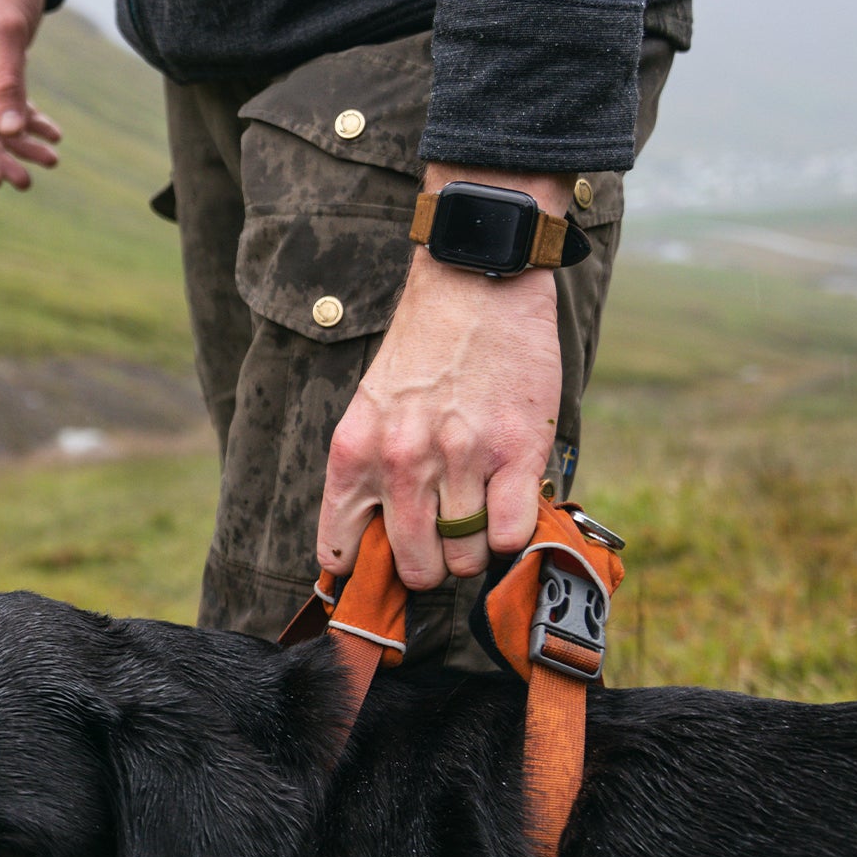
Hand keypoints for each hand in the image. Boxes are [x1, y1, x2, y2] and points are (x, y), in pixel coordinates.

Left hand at [318, 164, 571, 589]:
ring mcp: (461, 458)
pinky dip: (513, 535)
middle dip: (429, 566)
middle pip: (415, 566)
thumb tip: (371, 546)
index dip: (363, 572)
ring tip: (478, 515)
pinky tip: (509, 506)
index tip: (379, 574)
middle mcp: (402, 461)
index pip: (340, 551)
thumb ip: (367, 473)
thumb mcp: (370, 409)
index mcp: (353, 453)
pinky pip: (511, 534)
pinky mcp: (517, 451)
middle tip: (443, 544)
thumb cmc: (422, 351)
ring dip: (475, 550)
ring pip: (466, 557)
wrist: (474, 281)